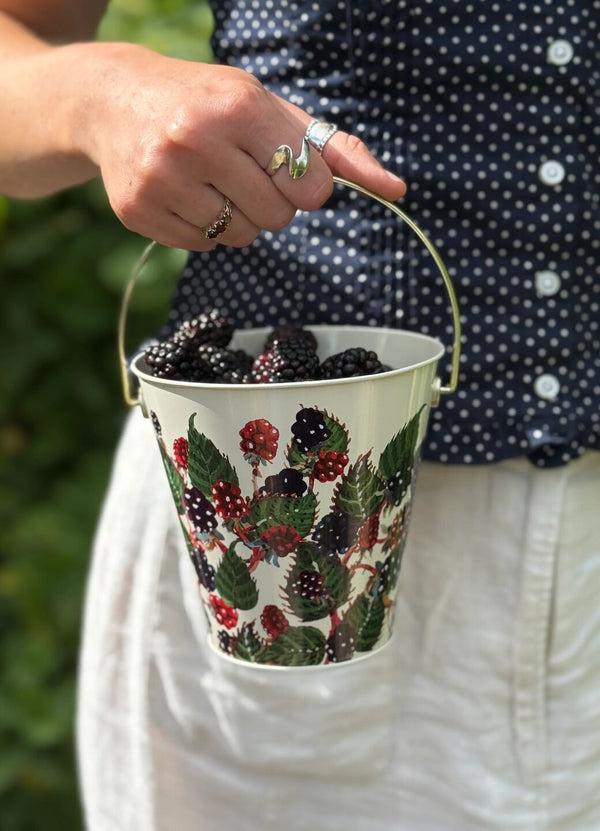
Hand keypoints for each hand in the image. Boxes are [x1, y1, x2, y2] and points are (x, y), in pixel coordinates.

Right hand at [79, 44, 406, 249]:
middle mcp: (196, 141)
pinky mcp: (139, 211)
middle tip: (245, 172)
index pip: (310, 187)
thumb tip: (397, 190)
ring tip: (213, 181)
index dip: (307, 187)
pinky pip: (204, 247)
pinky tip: (186, 193)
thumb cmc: (212, 104)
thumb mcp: (273, 110)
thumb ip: (338, 152)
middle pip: (277, 218)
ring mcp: (162, 179)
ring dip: (240, 218)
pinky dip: (206, 229)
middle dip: (273, 203)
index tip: (288, 169)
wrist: (117, 100)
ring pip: (241, 238)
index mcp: (239, 108)